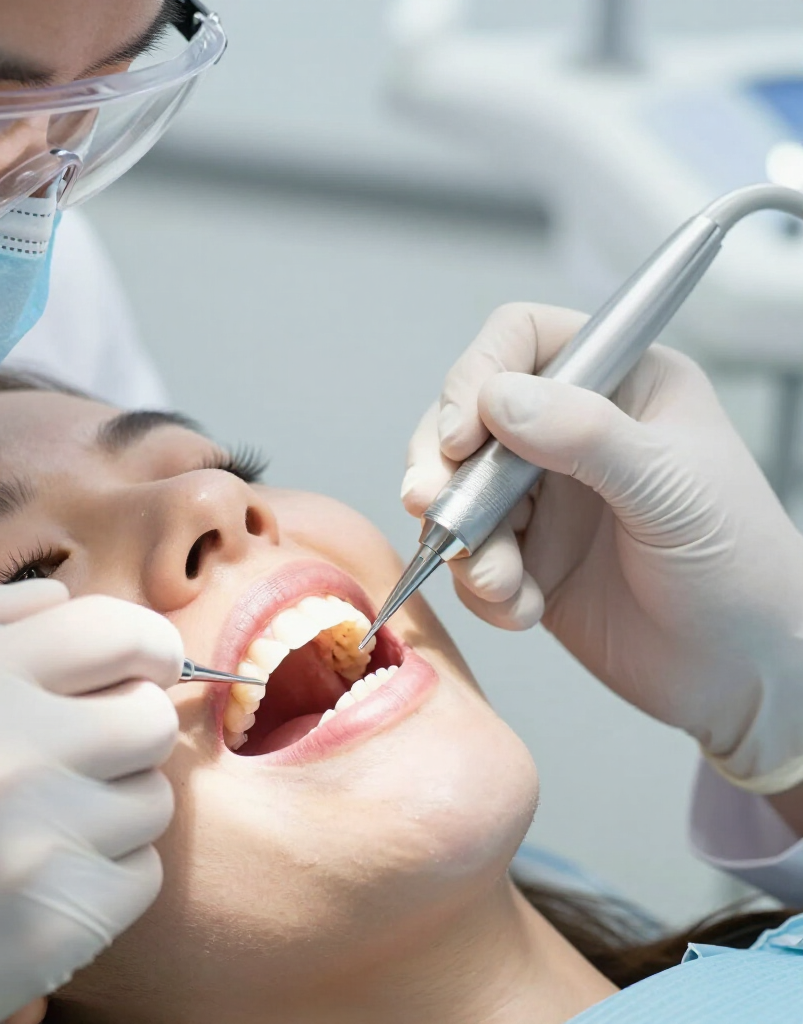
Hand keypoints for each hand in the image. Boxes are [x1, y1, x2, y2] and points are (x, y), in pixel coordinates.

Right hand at [0, 577, 182, 1023]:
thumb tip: (57, 595)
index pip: (112, 631)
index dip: (147, 642)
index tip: (146, 661)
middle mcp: (1, 764)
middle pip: (151, 716)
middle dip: (128, 724)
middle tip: (82, 748)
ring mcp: (33, 852)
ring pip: (154, 798)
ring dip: (116, 804)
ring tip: (42, 822)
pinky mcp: (58, 927)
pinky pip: (145, 873)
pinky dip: (110, 874)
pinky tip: (43, 878)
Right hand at [403, 303, 802, 795]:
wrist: (742, 674)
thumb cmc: (741, 569)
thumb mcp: (671, 489)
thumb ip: (587, 436)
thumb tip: (497, 399)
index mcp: (620, 385)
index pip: (521, 340)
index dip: (477, 376)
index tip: (462, 438)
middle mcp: (572, 431)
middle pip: (466, 414)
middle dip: (442, 465)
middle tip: (432, 505)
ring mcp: (543, 496)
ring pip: (456, 490)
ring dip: (465, 539)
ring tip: (499, 581)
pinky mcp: (525, 556)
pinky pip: (468, 556)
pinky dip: (480, 586)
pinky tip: (524, 607)